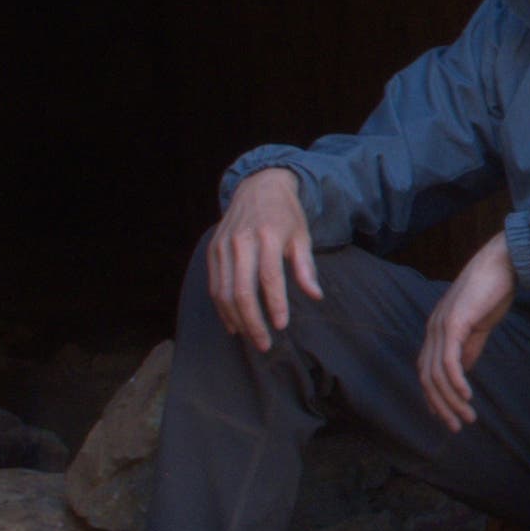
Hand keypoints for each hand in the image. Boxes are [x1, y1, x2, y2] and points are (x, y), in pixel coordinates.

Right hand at [207, 168, 321, 351]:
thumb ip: (306, 267)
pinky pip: (214, 286)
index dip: (274, 304)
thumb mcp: (302, 235)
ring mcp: (223, 246)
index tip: (282, 325)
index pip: (269, 276)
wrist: (258, 186)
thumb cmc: (285, 215)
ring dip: (236, 320)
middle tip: (265, 344)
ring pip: (224, 292)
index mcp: (268, 235)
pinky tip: (234, 325)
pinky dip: (222, 309)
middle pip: (242, 290)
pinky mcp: (213, 251)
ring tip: (251, 338)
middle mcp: (241, 241)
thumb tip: (316, 296)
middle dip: (253, 322)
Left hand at [420, 234, 516, 432]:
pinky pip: (449, 360)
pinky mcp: (454, 323)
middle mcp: (432, 329)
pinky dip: (456, 382)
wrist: (502, 263)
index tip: (446, 416)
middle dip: (440, 406)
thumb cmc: (492, 291)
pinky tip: (467, 396)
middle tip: (455, 427)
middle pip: (427, 377)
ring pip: (437, 374)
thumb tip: (462, 373)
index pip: (426, 370)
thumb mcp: (479, 326)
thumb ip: (468, 348)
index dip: (432, 396)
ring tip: (467, 418)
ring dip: (451, 400)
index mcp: (436, 330)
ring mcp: (440, 326)